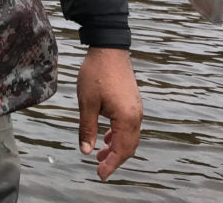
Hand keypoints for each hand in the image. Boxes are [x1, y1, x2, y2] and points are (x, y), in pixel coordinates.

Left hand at [76, 47, 142, 180]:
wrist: (109, 48)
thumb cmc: (96, 73)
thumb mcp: (87, 102)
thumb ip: (87, 128)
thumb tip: (86, 151)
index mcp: (126, 118)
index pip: (121, 150)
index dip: (111, 165)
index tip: (99, 175)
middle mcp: (136, 116)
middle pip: (129, 147)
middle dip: (114, 159)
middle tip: (99, 168)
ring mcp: (136, 109)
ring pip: (129, 137)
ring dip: (116, 148)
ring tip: (99, 154)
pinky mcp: (132, 102)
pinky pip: (129, 126)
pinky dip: (118, 136)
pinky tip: (106, 137)